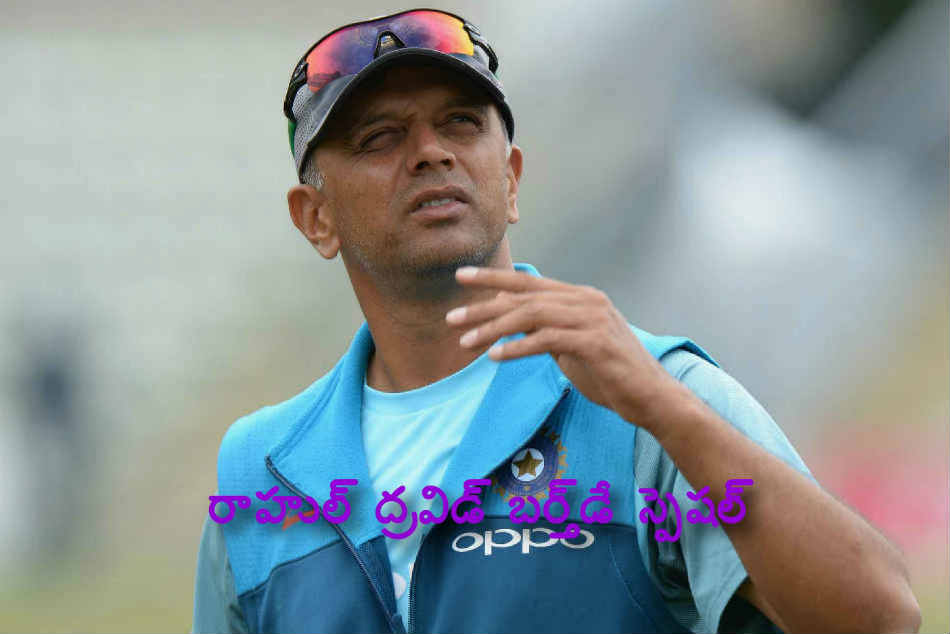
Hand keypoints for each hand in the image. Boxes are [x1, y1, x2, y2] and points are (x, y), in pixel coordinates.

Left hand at [447, 266, 680, 423]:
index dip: (493, 278)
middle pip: (524, 296)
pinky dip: (518, 347)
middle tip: (452, 318)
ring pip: (532, 315)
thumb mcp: (570, 346)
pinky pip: (547, 340)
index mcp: (579, 296)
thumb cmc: (609, 373)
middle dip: (483, 306)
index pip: (529, 282)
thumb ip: (544, 328)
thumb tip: (509, 315)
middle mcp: (586, 300)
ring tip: (466, 343)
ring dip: (494, 329)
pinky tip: (495, 357)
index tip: (461, 276)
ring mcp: (593, 318)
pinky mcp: (595, 342)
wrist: (650, 396)